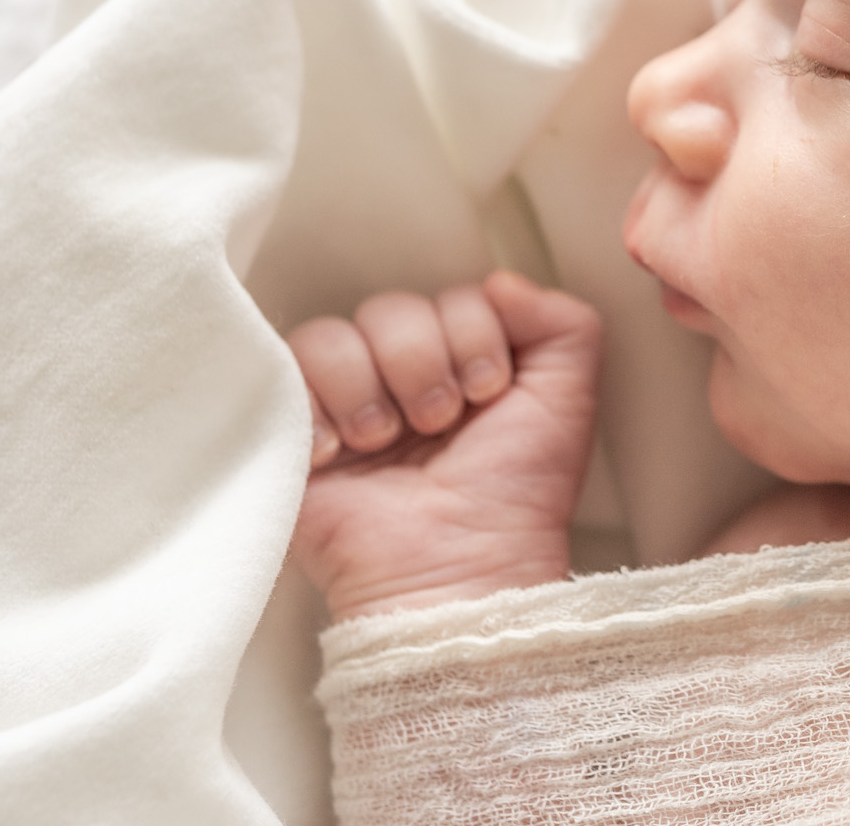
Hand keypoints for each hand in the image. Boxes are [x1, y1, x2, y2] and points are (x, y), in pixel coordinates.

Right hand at [287, 271, 602, 619]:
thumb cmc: (516, 495)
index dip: (473, 335)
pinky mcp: (291, 431)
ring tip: (385, 442)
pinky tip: (337, 452)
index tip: (488, 393)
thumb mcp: (568, 400)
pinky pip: (281, 371)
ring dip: (369, 387)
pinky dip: (316, 407)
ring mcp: (343, 401)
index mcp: (461, 360)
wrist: (459, 569)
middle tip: (438, 424)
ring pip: (333, 334)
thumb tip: (500, 280)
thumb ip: (563, 323)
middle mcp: (400, 374)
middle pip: (392, 308)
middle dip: (422, 364)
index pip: (454, 297)